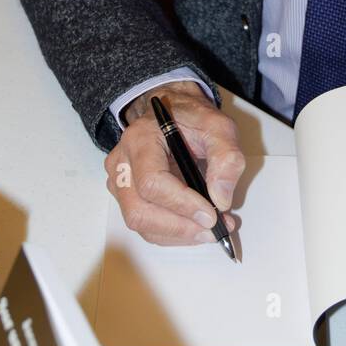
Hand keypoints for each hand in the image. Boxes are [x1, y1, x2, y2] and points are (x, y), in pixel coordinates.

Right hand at [105, 81, 245, 245]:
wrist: (172, 111)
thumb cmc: (191, 118)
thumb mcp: (218, 125)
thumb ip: (226, 156)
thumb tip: (221, 198)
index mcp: (140, 139)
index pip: (151, 181)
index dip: (181, 203)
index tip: (212, 215)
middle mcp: (122, 163)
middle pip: (139, 210)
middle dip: (180, 227)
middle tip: (215, 230)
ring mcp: (119, 182)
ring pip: (140, 223)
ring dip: (178, 234)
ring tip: (211, 230)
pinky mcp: (126, 196)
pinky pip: (145, 225)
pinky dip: (173, 233)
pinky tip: (196, 227)